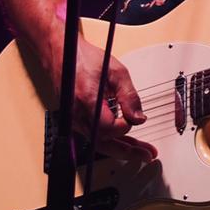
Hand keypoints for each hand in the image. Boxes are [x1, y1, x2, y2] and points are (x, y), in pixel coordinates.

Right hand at [50, 33, 157, 162]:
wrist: (63, 54)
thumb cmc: (84, 59)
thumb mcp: (116, 72)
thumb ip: (129, 96)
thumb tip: (139, 118)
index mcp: (86, 99)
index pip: (108, 127)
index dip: (125, 125)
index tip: (134, 116)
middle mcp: (76, 114)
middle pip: (104, 143)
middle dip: (128, 151)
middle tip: (147, 154)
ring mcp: (74, 120)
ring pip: (99, 143)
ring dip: (121, 148)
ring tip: (141, 152)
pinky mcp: (76, 121)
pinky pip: (94, 136)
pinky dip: (111, 141)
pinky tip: (126, 144)